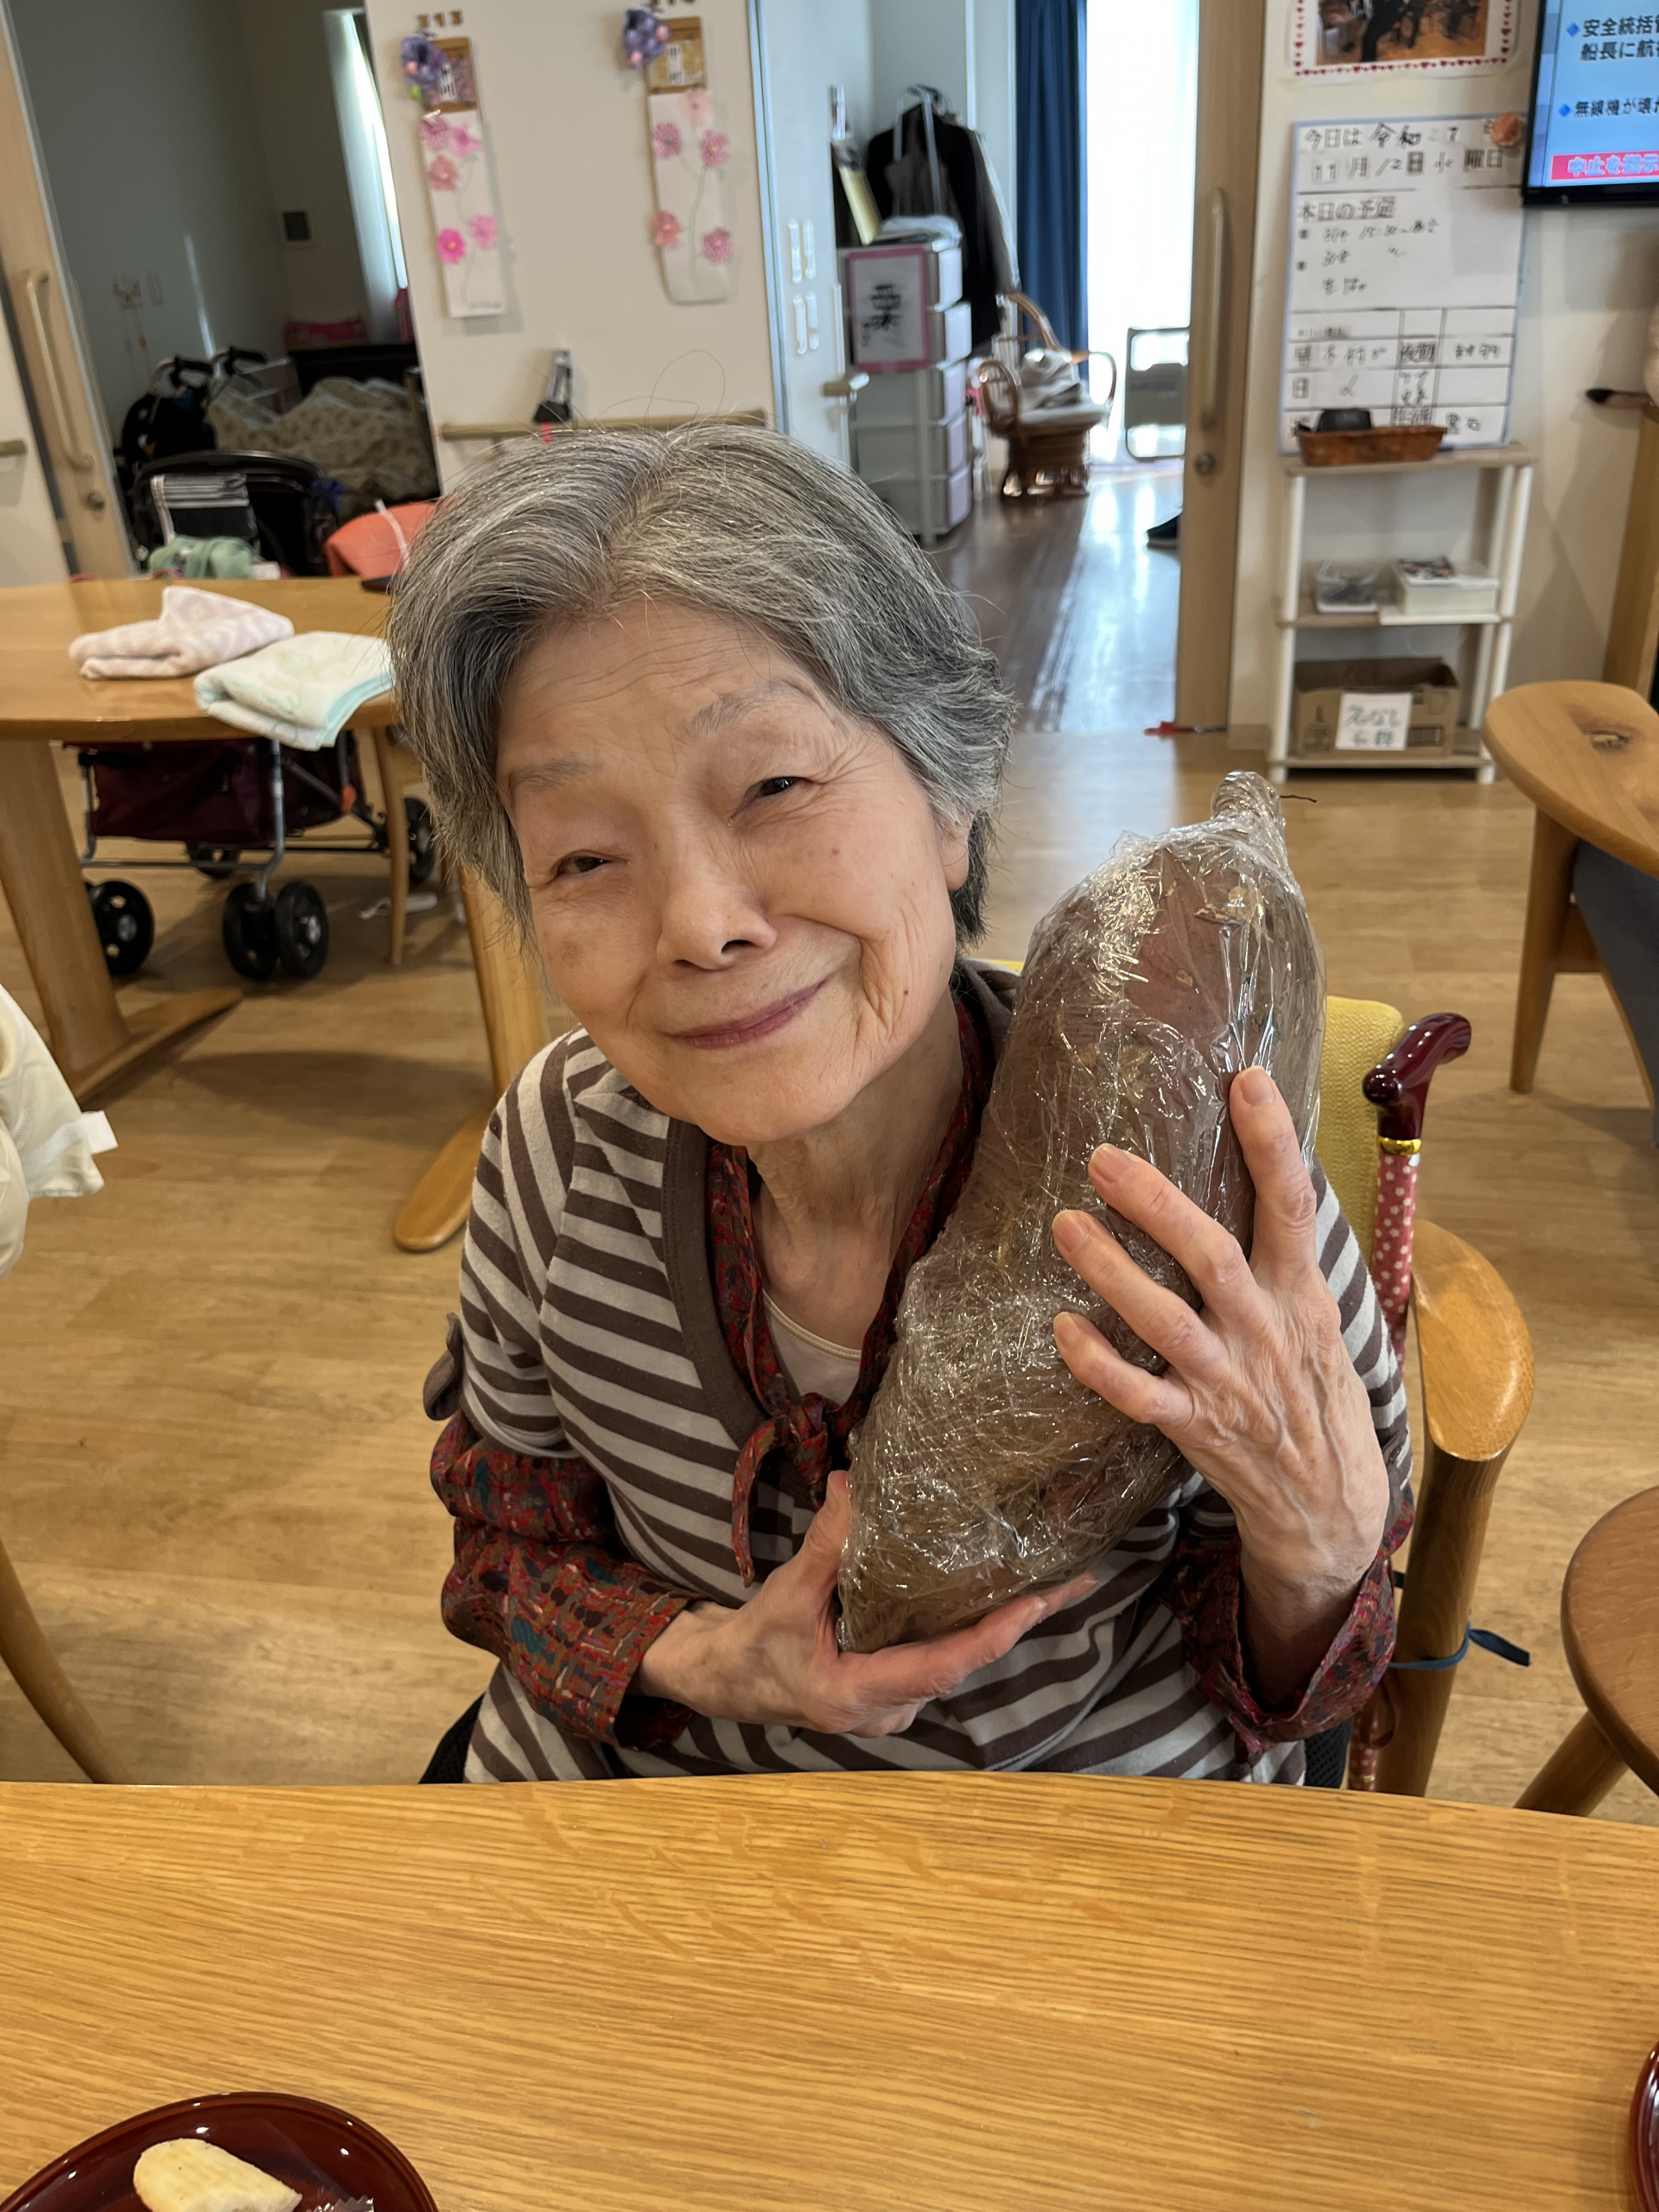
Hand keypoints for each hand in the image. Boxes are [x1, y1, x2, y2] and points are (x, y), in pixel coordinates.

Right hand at [635, 1472, 1095, 1736]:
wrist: (726, 1680)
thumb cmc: (754, 1645)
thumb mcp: (788, 1595)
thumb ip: (825, 1545)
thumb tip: (854, 1483)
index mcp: (860, 1694)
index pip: (942, 1667)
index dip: (992, 1635)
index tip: (1034, 1603)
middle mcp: (890, 1708)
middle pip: (966, 1663)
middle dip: (1021, 1621)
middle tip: (1078, 1581)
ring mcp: (896, 1702)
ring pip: (960, 1661)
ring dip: (1005, 1622)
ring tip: (1058, 1581)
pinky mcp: (895, 1687)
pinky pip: (945, 1655)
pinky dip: (976, 1625)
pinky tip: (1003, 1592)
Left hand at [1049, 1067, 1390, 1697]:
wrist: (1330, 1505)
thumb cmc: (1314, 1392)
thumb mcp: (1319, 1318)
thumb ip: (1284, 1256)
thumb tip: (1260, 1165)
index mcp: (1302, 1294)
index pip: (1293, 1207)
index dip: (1273, 1143)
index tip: (1246, 1080)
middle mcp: (1266, 1331)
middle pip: (1212, 1256)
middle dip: (1157, 1204)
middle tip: (1101, 1156)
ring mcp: (1229, 1382)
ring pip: (1166, 1322)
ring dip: (1112, 1273)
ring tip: (1065, 1225)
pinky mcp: (1196, 1428)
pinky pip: (1139, 1396)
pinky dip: (1099, 1364)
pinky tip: (1061, 1329)